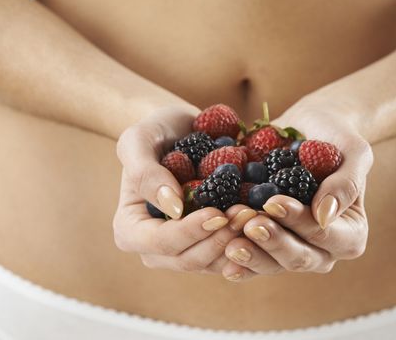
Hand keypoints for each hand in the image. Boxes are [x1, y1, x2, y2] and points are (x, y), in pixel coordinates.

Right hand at [113, 106, 257, 272]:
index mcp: (130, 230)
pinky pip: (230, 255)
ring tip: (258, 216)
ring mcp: (185, 250)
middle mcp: (155, 249)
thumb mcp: (139, 141)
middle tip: (246, 214)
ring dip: (238, 244)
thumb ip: (145, 173)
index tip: (217, 214)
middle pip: (189, 260)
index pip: (160, 243)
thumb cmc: (156, 133)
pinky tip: (264, 224)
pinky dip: (249, 243)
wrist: (182, 131)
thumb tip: (173, 208)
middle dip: (219, 240)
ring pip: (213, 263)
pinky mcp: (210, 244)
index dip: (190, 232)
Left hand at [221, 100, 373, 280]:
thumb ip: (346, 183)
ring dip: (250, 252)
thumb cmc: (336, 136)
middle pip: (297, 258)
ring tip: (228, 237)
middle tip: (247, 222)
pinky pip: (252, 259)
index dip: (298, 222)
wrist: (307, 128)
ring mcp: (291, 248)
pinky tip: (220, 249)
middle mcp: (322, 250)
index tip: (273, 202)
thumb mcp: (352, 151)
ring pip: (271, 264)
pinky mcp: (266, 243)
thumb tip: (324, 216)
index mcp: (349, 234)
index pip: (323, 235)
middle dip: (271, 241)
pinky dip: (237, 256)